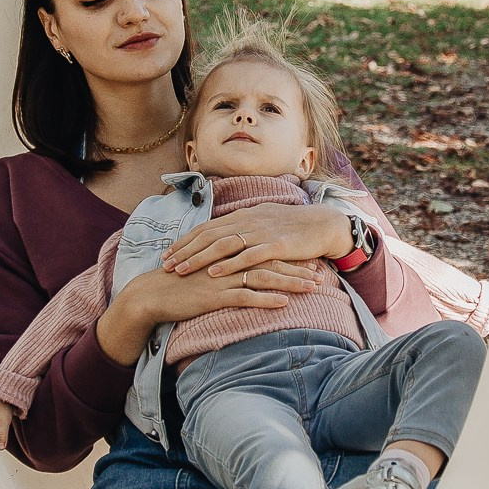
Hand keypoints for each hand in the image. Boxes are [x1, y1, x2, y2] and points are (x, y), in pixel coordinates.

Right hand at [96, 257, 323, 367]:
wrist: (152, 294)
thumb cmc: (179, 284)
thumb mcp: (207, 269)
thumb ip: (227, 265)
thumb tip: (246, 270)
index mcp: (227, 252)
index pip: (264, 251)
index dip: (288, 256)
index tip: (308, 261)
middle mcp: (228, 261)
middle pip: (270, 261)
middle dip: (297, 268)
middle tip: (319, 274)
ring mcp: (222, 277)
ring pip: (264, 277)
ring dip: (290, 282)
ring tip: (312, 288)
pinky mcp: (214, 295)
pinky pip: (245, 296)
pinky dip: (266, 299)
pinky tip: (284, 304)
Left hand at [162, 202, 352, 276]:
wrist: (323, 224)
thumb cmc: (293, 227)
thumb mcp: (263, 223)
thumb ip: (242, 229)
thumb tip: (223, 237)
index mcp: (243, 215)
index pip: (206, 228)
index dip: (185, 241)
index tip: (167, 253)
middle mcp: (248, 220)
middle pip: (208, 235)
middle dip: (185, 250)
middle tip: (165, 264)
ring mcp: (261, 232)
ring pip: (223, 244)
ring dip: (199, 258)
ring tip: (181, 270)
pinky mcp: (276, 245)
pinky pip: (248, 256)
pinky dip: (229, 264)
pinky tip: (214, 273)